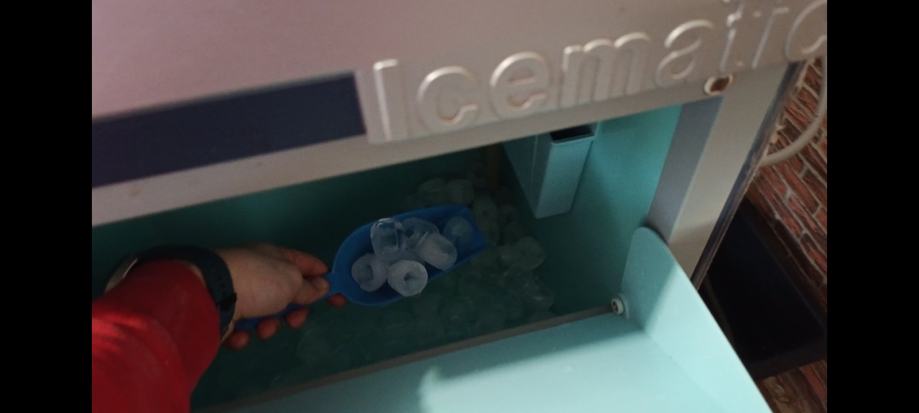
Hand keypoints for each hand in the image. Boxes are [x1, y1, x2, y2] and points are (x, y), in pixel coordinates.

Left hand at [215, 244, 335, 349]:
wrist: (209, 294)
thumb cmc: (257, 281)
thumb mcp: (291, 282)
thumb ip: (308, 287)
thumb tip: (323, 285)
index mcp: (275, 256)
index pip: (307, 264)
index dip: (325, 280)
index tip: (339, 298)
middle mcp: (257, 271)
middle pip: (287, 293)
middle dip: (294, 310)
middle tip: (294, 320)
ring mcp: (240, 291)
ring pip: (266, 313)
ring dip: (269, 325)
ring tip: (262, 329)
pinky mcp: (224, 312)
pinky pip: (243, 326)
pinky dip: (245, 333)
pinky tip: (241, 334)